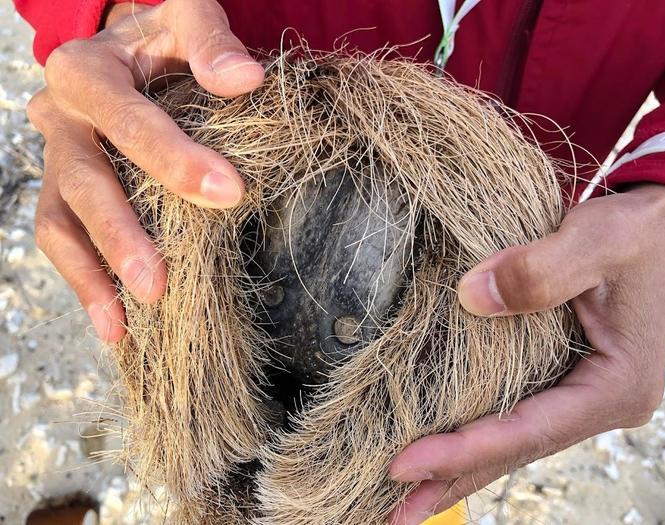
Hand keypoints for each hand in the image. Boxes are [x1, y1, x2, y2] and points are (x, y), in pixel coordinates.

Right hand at [27, 0, 262, 341]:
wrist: (130, 45)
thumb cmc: (163, 36)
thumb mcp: (184, 15)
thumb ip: (210, 40)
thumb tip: (244, 79)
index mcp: (88, 71)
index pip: (128, 120)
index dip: (174, 159)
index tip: (229, 193)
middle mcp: (61, 116)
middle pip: (85, 180)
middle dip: (122, 234)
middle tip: (158, 283)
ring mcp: (57, 157)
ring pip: (59, 220)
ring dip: (91, 274)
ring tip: (124, 321)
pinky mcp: (63, 188)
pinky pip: (61, 236)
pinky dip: (84, 279)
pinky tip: (113, 322)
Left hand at [389, 184, 664, 524]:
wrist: (660, 228)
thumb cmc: (635, 234)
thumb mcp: (596, 241)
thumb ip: (538, 271)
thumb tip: (470, 297)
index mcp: (615, 386)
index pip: (527, 430)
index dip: (463, 450)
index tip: (403, 464)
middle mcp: (598, 402)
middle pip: (515, 452)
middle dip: (452, 481)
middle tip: (392, 512)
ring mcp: (580, 395)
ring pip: (511, 441)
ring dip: (459, 468)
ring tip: (405, 495)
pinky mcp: (562, 379)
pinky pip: (512, 417)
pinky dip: (475, 437)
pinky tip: (442, 450)